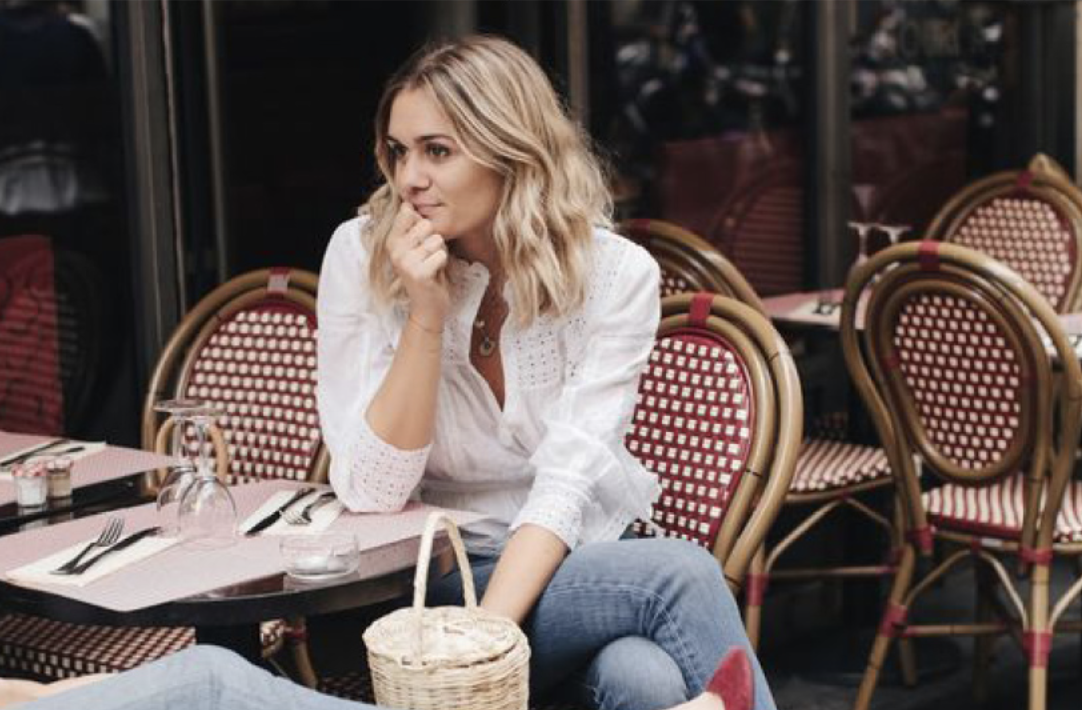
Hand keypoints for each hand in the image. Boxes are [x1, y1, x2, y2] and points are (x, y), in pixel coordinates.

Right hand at [387, 202, 449, 328]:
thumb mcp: (416, 246)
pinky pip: (441, 255)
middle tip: (428, 256)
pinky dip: (443, 263)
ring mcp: (405, 262)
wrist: (427, 305)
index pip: (408, 213)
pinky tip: (435, 273)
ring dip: (439, 252)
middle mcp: (394, 250)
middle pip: (425, 224)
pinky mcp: (419, 273)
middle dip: (434, 238)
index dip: (422, 223)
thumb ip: (412, 226)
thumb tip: (407, 204)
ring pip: (436, 240)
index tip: (419, 240)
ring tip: (431, 264)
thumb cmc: (426, 271)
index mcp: (391, 240)